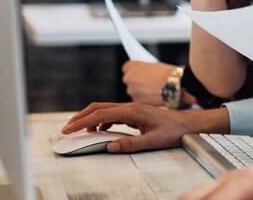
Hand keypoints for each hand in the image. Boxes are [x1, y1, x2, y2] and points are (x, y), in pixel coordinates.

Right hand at [61, 101, 195, 152]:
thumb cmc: (173, 132)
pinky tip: (99, 129)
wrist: (187, 124)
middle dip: (80, 117)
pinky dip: (101, 120)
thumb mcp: (152, 141)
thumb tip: (109, 146)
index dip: (82, 122)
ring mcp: (131, 108)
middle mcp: (129, 106)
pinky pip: (112, 113)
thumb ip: (131, 144)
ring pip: (104, 109)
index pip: (100, 114)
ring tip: (78, 130)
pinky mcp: (134, 112)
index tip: (68, 129)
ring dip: (89, 118)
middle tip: (66, 129)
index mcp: (131, 111)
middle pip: (98, 107)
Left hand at [123, 61, 196, 106]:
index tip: (141, 72)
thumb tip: (148, 73)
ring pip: (136, 92)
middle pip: (131, 81)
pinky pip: (140, 100)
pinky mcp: (137, 102)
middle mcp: (128, 78)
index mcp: (132, 66)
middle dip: (139, 82)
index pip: (127, 68)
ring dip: (143, 92)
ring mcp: (131, 91)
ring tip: (157, 90)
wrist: (175, 86)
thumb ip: (147, 69)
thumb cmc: (169, 74)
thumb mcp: (157, 65)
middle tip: (152, 82)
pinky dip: (147, 99)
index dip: (136, 71)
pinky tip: (157, 97)